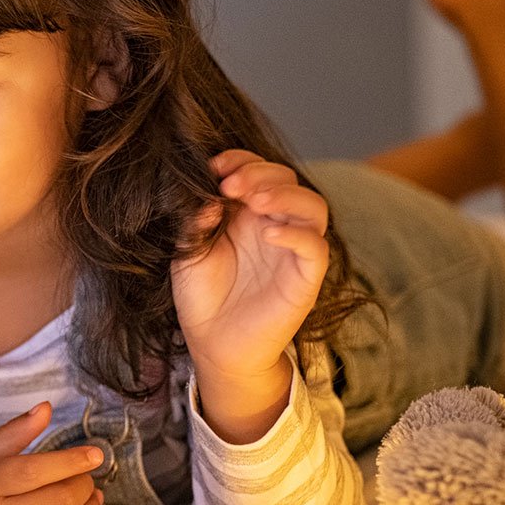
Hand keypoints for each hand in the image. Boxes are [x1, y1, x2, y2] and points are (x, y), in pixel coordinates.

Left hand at [172, 150, 325, 430]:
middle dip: (260, 173)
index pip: (260, 170)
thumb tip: (208, 195)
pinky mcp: (305, 278)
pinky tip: (270, 233)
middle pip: (288, 180)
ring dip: (285, 195)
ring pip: (313, 207)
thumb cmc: (201, 295)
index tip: (215, 165)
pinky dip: (298, 235)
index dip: (242, 160)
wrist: (212, 343)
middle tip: (230, 184)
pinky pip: (315, 249)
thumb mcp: (189, 250)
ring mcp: (293, 250)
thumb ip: (196, 221)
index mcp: (248, 213)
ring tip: (254, 200)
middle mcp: (275, 225)